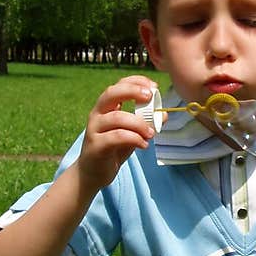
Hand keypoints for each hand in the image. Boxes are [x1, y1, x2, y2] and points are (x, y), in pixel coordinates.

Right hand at [76, 75, 157, 189]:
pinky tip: (143, 144)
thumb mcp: (132, 133)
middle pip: (111, 94)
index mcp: (106, 107)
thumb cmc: (113, 149)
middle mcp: (97, 114)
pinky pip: (116, 137)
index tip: (153, 87)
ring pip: (117, 117)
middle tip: (150, 97)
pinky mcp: (95, 145)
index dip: (136, 82)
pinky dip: (134, 138)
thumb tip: (163, 115)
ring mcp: (94, 129)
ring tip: (151, 133)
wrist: (93, 173)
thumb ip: (145, 123)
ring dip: (139, 123)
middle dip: (132, 91)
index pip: (118, 86)